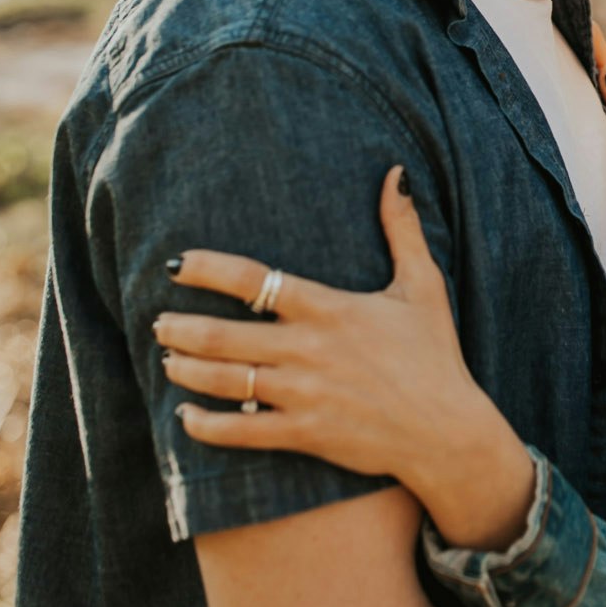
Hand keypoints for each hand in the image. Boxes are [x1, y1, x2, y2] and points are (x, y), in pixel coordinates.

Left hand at [154, 169, 536, 545]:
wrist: (447, 432)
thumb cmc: (434, 354)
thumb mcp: (423, 285)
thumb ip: (403, 229)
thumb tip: (396, 173)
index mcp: (330, 308)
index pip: (255, 280)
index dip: (208, 269)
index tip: (177, 264)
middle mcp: (309, 349)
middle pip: (224, 334)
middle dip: (181, 326)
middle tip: (158, 320)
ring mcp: (304, 394)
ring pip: (225, 381)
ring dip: (186, 370)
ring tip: (166, 359)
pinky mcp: (305, 434)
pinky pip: (242, 431)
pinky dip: (206, 426)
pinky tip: (186, 418)